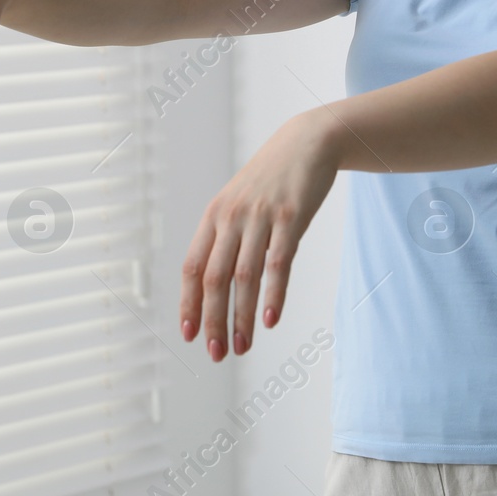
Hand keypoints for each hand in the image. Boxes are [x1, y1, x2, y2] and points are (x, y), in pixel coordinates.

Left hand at [179, 110, 340, 360]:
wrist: (307, 142)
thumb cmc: (271, 180)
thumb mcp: (239, 202)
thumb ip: (226, 236)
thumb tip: (214, 283)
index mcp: (214, 216)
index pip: (193, 267)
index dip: (190, 303)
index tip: (190, 335)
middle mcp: (232, 217)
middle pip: (216, 278)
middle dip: (213, 320)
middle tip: (217, 353)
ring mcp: (261, 217)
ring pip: (245, 276)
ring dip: (242, 317)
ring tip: (243, 347)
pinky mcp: (291, 217)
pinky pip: (278, 262)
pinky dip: (273, 294)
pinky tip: (271, 319)